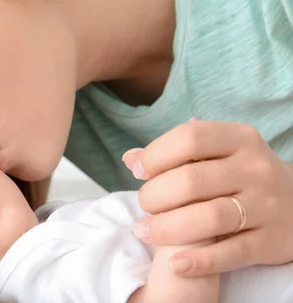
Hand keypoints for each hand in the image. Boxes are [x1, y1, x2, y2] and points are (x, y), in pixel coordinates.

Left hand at [122, 120, 292, 276]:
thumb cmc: (239, 174)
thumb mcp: (216, 153)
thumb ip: (175, 152)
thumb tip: (130, 158)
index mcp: (240, 139)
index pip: (189, 139)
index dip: (155, 155)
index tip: (138, 171)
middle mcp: (256, 169)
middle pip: (192, 181)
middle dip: (155, 196)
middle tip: (144, 205)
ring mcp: (267, 206)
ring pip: (209, 218)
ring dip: (167, 228)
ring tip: (145, 231)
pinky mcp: (272, 241)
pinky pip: (231, 253)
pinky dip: (200, 261)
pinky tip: (174, 264)